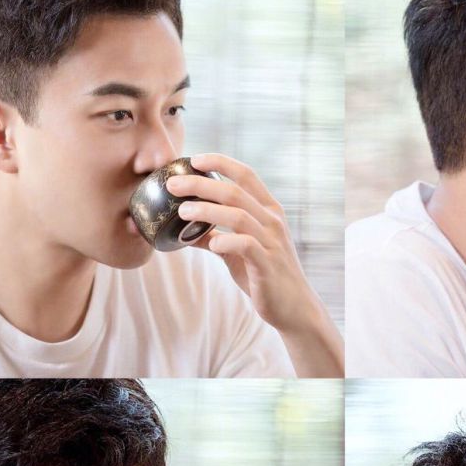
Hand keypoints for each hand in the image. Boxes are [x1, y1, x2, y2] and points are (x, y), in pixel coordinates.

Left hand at [166, 153, 324, 334]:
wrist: (293, 307)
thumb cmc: (265, 276)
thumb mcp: (239, 253)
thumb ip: (216, 238)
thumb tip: (185, 233)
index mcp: (268, 211)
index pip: (246, 175)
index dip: (220, 163)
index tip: (194, 159)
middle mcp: (272, 221)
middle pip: (235, 191)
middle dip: (201, 184)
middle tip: (173, 184)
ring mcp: (271, 242)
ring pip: (238, 215)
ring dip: (207, 210)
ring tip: (182, 211)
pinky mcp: (267, 264)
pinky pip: (246, 245)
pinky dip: (226, 241)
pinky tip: (210, 244)